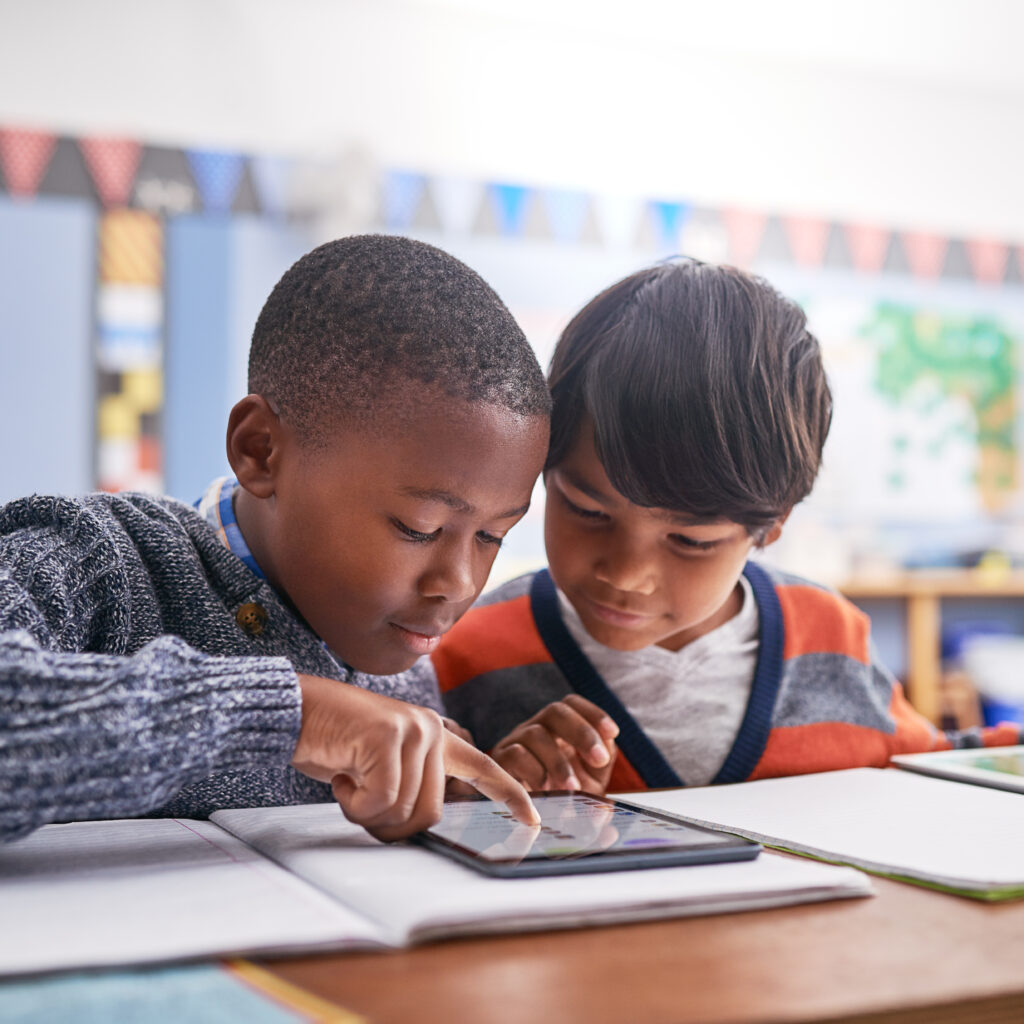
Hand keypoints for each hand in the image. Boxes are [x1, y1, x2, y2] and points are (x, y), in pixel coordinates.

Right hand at [292, 674, 538, 840]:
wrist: (294, 711)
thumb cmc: (332, 743)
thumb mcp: (379, 766)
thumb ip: (408, 785)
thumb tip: (419, 825)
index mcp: (435, 737)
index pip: (482, 767)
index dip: (509, 796)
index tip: (533, 820)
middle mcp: (431, 730)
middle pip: (430, 815)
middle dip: (391, 825)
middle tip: (359, 802)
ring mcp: (413, 730)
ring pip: (404, 811)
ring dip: (367, 813)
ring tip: (346, 781)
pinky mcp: (388, 736)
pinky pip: (381, 801)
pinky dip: (354, 804)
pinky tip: (339, 777)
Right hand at [490, 695, 618, 794]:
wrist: (530, 824)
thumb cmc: (562, 798)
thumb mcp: (588, 780)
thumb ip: (601, 762)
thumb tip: (608, 744)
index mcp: (558, 729)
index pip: (572, 704)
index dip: (593, 713)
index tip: (613, 733)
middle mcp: (536, 729)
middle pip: (556, 711)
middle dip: (582, 732)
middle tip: (599, 759)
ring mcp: (515, 742)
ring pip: (535, 733)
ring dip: (559, 762)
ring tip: (572, 788)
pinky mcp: (500, 762)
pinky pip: (515, 755)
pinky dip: (536, 772)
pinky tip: (547, 791)